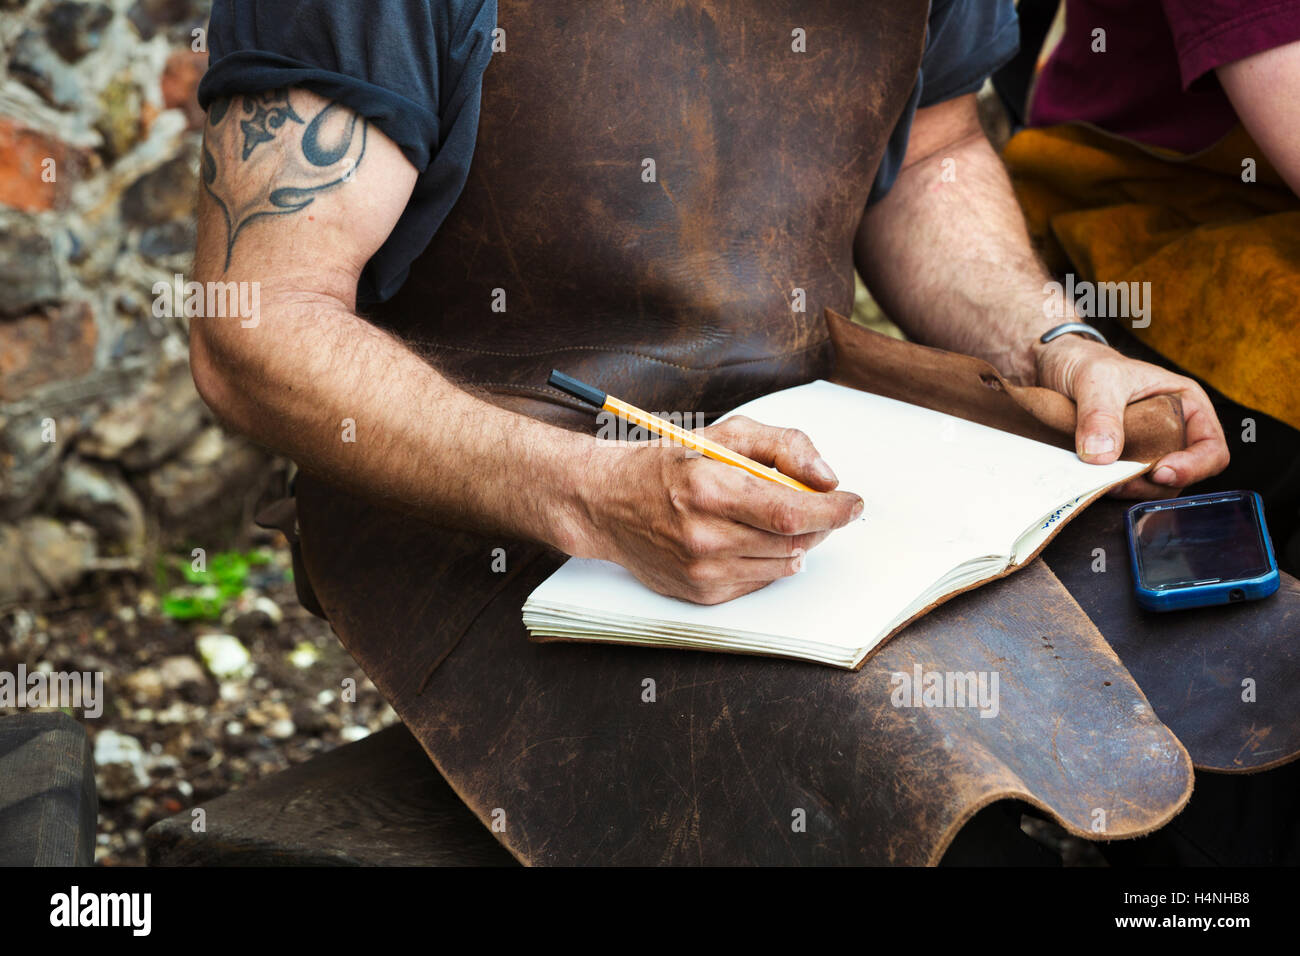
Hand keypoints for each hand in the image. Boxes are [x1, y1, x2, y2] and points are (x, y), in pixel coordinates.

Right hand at [574, 416, 863, 603]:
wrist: (604, 505)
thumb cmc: (663, 465)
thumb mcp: (721, 435)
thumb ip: (781, 445)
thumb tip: (825, 476)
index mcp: (709, 489)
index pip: (790, 511)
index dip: (832, 511)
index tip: (852, 503)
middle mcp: (704, 536)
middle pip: (794, 542)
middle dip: (819, 523)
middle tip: (818, 504)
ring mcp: (701, 570)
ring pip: (783, 564)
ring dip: (795, 542)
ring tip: (776, 518)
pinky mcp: (701, 593)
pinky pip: (760, 580)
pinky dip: (768, 559)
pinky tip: (747, 538)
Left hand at [1033, 336, 1229, 498]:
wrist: (1050, 366)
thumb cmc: (1084, 361)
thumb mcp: (1095, 379)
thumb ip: (1100, 413)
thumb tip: (1103, 455)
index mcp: (1185, 404)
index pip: (1211, 448)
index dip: (1193, 467)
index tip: (1159, 472)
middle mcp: (1172, 431)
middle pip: (1181, 476)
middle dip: (1152, 483)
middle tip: (1119, 480)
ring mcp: (1145, 449)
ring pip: (1152, 486)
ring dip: (1129, 488)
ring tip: (1101, 477)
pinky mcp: (1119, 462)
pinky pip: (1125, 486)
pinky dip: (1111, 488)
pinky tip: (1092, 479)